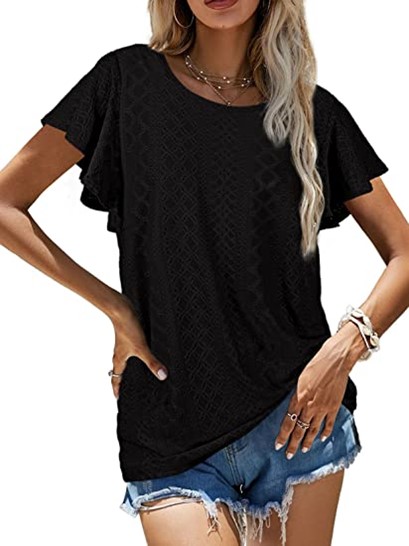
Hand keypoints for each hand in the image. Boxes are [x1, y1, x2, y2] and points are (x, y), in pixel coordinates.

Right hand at [108, 294, 168, 399]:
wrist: (121, 309)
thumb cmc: (127, 328)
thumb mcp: (141, 348)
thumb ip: (152, 362)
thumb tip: (162, 376)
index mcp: (119, 359)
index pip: (116, 378)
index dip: (117, 389)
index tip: (119, 398)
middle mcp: (120, 353)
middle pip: (120, 371)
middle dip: (123, 380)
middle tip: (129, 389)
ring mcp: (123, 345)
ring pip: (125, 360)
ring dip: (129, 368)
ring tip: (138, 373)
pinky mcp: (128, 336)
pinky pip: (130, 350)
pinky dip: (134, 356)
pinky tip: (145, 353)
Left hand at [274, 337, 350, 458]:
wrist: (335, 360)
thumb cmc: (316, 365)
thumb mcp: (300, 379)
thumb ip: (296, 395)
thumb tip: (293, 406)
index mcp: (298, 397)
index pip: (288, 422)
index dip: (283, 435)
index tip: (278, 445)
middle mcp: (309, 406)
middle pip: (299, 430)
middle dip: (293, 444)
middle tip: (288, 455)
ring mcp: (322, 408)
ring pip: (313, 430)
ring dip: (308, 442)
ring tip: (303, 450)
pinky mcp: (333, 407)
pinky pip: (328, 423)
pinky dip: (325, 432)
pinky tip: (322, 438)